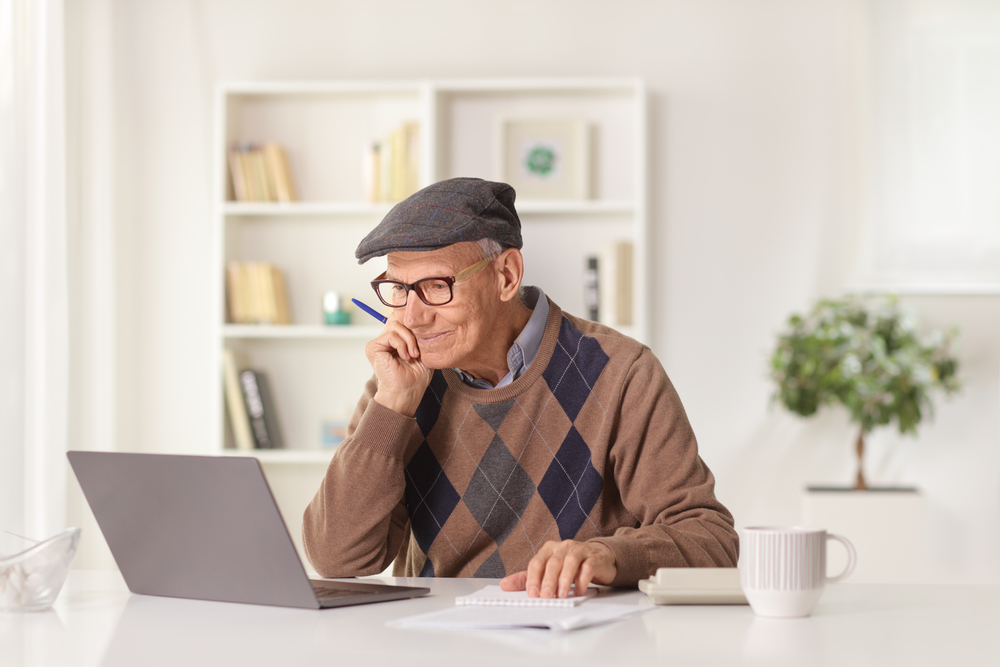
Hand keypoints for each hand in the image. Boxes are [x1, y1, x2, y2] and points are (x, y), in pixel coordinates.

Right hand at [365, 317, 432, 416]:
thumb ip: (419, 334)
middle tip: (418, 351)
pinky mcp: (373, 347)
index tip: (424, 334)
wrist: (407, 392)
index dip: (413, 323)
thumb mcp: (423, 351)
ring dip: (409, 340)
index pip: (402, 320)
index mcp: (396, 340)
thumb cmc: (416, 377)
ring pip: (396, 325)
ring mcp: (378, 343)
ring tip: (413, 355)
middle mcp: (386, 340)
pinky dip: (401, 345)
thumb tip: (421, 317)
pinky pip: (390, 335)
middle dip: (413, 333)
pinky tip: (405, 357)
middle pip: (399, 319)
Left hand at [499, 540, 616, 597]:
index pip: (537, 562)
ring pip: (570, 562)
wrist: (598, 557)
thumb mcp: (547, 571)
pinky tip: (577, 592)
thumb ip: (526, 578)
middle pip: (553, 562)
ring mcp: (579, 550)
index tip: (532, 594)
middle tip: (545, 597)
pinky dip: (582, 580)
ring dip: (564, 580)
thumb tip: (504, 585)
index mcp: (549, 549)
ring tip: (561, 596)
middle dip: (548, 581)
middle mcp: (563, 547)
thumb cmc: (569, 565)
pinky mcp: (594, 558)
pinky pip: (587, 567)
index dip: (533, 578)